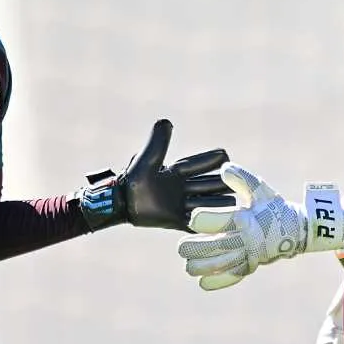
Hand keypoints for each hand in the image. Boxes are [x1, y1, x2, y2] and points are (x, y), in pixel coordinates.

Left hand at [78, 119, 233, 230]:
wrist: (121, 204)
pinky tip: (221, 221)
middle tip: (222, 185)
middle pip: (214, 183)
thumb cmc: (134, 180)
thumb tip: (166, 121)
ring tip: (220, 203)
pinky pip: (201, 223)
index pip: (205, 163)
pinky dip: (211, 222)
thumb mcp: (148, 159)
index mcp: (179, 172)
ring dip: (216, 203)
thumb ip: (158, 142)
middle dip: (220, 183)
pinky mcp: (179, 221)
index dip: (212, 160)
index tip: (221, 157)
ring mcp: (183, 205)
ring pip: (213, 203)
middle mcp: (184, 188)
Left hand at [177, 163, 343, 290]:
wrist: (296, 230)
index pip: (225, 220)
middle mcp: (248, 239)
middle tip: (180, 248)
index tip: (192, 219)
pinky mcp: (251, 266)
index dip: (208, 220)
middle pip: (219, 246)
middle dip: (198, 248)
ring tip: (187, 268)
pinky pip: (234, 275)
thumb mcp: (260, 190)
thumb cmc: (272, 206)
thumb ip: (242, 179)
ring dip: (205, 267)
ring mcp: (250, 255)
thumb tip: (224, 168)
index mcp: (247, 218)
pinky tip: (203, 284)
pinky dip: (219, 281)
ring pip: (224, 264)